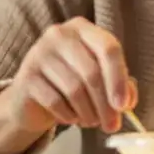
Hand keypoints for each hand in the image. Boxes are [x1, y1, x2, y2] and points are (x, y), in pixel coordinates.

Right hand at [0, 17, 137, 134]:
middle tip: (111, 125)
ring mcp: (39, 53)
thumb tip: (127, 101)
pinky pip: (55, 101)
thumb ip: (120, 86)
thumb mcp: (100, 80)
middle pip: (92, 72)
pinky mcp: (26, 76)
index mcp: (82, 28)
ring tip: (92, 121)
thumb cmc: (72, 84)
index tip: (124, 106)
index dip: (119, 78)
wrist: (31, 98)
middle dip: (105, 104)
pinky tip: (72, 119)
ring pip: (74, 89)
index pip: (108, 48)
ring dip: (88, 113)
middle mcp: (59, 34)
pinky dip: (69, 116)